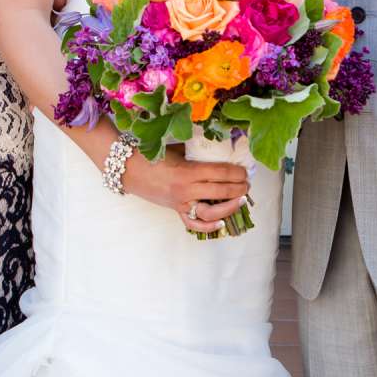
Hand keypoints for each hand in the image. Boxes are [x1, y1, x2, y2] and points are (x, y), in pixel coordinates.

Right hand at [123, 148, 251, 234]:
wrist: (129, 170)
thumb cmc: (153, 156)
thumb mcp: (178, 150)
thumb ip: (198, 152)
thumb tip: (221, 149)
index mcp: (188, 170)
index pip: (221, 172)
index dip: (237, 172)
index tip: (245, 171)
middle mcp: (186, 189)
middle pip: (220, 191)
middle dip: (238, 188)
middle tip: (246, 184)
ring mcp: (181, 203)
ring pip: (211, 212)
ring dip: (229, 207)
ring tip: (240, 200)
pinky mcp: (176, 211)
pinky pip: (194, 224)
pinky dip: (208, 227)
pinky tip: (221, 223)